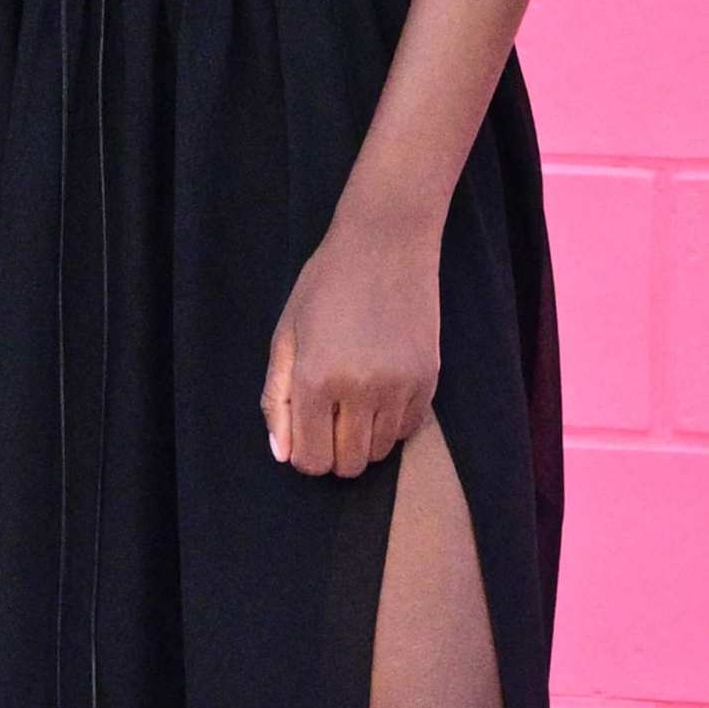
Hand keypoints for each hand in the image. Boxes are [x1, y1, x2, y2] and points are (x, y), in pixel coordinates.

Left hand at [262, 210, 440, 477]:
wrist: (386, 242)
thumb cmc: (325, 284)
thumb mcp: (286, 335)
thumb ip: (278, 398)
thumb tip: (283, 455)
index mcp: (317, 379)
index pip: (312, 460)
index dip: (305, 454)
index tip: (306, 431)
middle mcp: (362, 390)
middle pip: (349, 465)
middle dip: (334, 452)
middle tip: (330, 417)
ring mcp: (401, 387)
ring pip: (381, 453)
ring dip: (364, 438)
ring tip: (356, 398)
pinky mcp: (430, 380)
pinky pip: (408, 431)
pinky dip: (392, 423)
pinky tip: (381, 390)